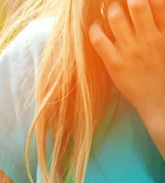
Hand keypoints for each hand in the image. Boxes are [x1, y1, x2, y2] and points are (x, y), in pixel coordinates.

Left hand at [90, 0, 164, 126]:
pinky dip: (95, 28)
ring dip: (111, 9)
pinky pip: (99, 39)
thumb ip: (161, 27)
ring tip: (111, 10)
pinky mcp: (114, 64)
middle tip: (122, 2)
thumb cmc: (164, 74)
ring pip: (116, 17)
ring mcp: (131, 51)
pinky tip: (96, 26)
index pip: (157, 2)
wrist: (160, 102)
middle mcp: (149, 39)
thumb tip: (151, 12)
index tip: (135, 0)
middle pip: (136, 4)